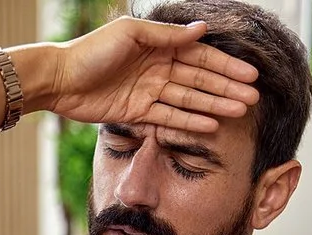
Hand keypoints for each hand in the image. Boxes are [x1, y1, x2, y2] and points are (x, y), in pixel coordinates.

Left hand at [50, 17, 259, 132]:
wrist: (59, 79)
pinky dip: (188, 123)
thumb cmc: (91, 51)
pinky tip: (210, 126)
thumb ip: (165, 36)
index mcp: (158, 47)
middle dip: (226, 89)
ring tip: (238, 113)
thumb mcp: (130, 34)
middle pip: (199, 81)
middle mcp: (157, 69)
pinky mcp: (137, 113)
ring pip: (188, 101)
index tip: (249, 76)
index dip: (225, 67)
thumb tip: (201, 29)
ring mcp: (149, 92)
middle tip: (252, 100)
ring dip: (213, 106)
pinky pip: (168, 119)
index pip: (200, 57)